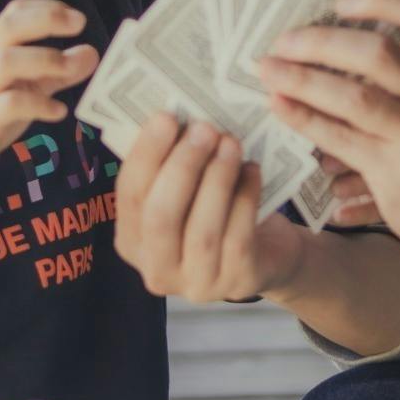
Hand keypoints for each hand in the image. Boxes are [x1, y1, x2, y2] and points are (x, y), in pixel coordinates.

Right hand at [0, 0, 94, 245]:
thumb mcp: (25, 90)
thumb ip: (57, 73)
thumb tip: (92, 53)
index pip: (14, 12)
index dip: (47, 8)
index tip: (76, 17)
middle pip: (10, 26)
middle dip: (47, 20)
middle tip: (80, 25)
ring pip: (7, 62)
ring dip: (45, 61)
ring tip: (70, 71)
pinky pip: (8, 104)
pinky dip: (39, 104)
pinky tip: (58, 111)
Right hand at [113, 113, 307, 301]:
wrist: (269, 255)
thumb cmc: (219, 212)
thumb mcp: (188, 193)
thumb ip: (172, 166)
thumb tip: (176, 115)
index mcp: (132, 242)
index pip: (130, 197)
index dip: (147, 155)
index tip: (166, 116)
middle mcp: (157, 271)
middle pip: (161, 217)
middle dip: (182, 167)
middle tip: (204, 128)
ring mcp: (197, 284)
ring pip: (201, 229)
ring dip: (217, 179)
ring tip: (231, 143)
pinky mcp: (237, 283)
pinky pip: (238, 236)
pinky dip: (245, 198)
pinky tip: (252, 170)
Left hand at [260, 0, 399, 263]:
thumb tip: (327, 34)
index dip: (379, 0)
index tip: (337, 2)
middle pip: (377, 54)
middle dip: (320, 43)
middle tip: (281, 41)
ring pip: (354, 99)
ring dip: (302, 81)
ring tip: (267, 70)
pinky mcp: (398, 172)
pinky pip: (341, 138)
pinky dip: (305, 119)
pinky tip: (279, 106)